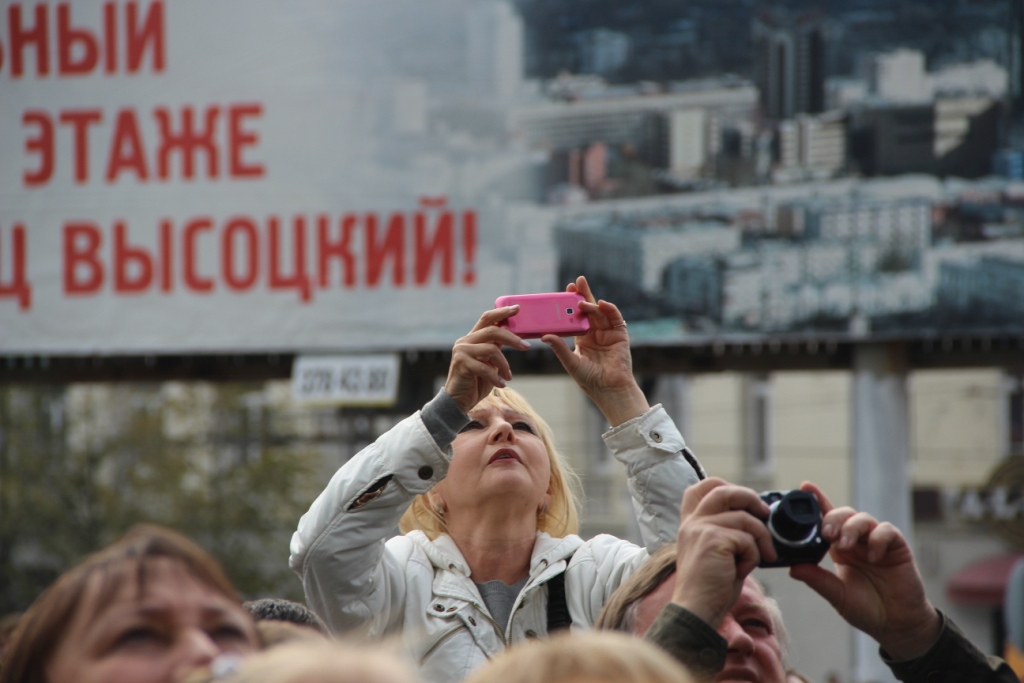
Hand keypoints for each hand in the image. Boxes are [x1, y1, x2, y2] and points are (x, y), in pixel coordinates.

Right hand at [444, 306, 530, 413]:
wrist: (458, 400)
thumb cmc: (476, 382)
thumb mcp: (489, 362)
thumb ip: (495, 349)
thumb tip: (514, 338)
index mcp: (472, 338)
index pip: (487, 318)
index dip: (502, 312)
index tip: (517, 308)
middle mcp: (465, 341)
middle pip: (493, 331)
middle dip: (512, 338)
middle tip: (527, 346)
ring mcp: (461, 351)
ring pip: (491, 349)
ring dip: (504, 365)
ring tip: (508, 376)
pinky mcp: (461, 364)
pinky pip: (485, 368)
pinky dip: (496, 377)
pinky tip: (501, 385)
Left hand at [542, 276, 647, 425]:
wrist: (610, 390)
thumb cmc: (590, 380)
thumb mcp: (571, 362)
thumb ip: (559, 348)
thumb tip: (544, 335)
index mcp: (583, 339)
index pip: (576, 317)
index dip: (571, 304)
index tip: (565, 291)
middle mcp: (596, 333)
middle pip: (589, 310)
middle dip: (583, 294)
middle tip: (577, 281)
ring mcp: (608, 333)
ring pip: (600, 313)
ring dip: (592, 304)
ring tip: (581, 300)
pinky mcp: (620, 335)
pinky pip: (615, 318)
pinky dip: (610, 310)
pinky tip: (602, 304)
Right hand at [670, 478, 774, 627]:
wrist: (696, 610)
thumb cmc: (710, 588)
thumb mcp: (713, 553)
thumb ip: (725, 532)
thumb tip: (755, 519)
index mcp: (690, 524)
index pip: (700, 487)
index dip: (725, 485)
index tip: (743, 500)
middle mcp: (693, 522)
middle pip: (724, 490)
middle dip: (751, 499)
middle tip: (765, 514)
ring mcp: (701, 528)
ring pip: (745, 518)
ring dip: (760, 539)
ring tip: (760, 558)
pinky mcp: (714, 540)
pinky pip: (748, 540)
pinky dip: (754, 557)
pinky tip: (742, 571)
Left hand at [788, 482, 940, 660]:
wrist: (896, 624)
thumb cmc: (866, 608)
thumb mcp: (837, 595)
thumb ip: (818, 580)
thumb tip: (792, 568)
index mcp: (839, 549)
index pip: (827, 519)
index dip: (818, 501)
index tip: (805, 486)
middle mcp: (857, 541)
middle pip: (844, 514)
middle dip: (832, 519)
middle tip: (827, 535)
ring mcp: (877, 542)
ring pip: (863, 519)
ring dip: (852, 528)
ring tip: (845, 545)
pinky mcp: (897, 547)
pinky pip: (887, 531)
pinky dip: (878, 539)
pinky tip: (873, 557)